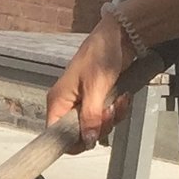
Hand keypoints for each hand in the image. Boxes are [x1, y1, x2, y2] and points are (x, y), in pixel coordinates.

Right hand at [45, 10, 138, 149]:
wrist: (120, 36)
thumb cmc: (101, 55)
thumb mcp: (96, 88)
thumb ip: (90, 117)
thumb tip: (88, 141)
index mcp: (58, 101)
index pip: (56, 134)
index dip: (73, 141)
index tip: (91, 138)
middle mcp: (68, 104)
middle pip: (80, 133)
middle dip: (99, 126)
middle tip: (109, 111)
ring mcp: (84, 102)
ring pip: (96, 126)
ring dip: (111, 117)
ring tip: (118, 100)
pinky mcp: (98, 100)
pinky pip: (106, 116)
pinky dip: (117, 110)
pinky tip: (122, 98)